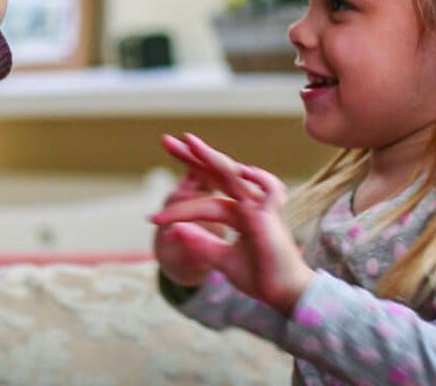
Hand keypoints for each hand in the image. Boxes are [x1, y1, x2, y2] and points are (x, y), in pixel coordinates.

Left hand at [150, 134, 314, 314]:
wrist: (283, 294)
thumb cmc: (260, 276)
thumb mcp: (221, 259)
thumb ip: (201, 243)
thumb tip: (172, 232)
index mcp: (238, 213)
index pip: (206, 196)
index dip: (180, 202)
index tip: (151, 218)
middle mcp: (248, 204)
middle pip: (216, 174)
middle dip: (192, 158)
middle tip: (166, 141)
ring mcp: (260, 206)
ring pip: (232, 175)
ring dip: (211, 157)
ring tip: (189, 143)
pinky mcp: (271, 215)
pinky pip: (268, 189)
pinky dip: (257, 177)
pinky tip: (240, 170)